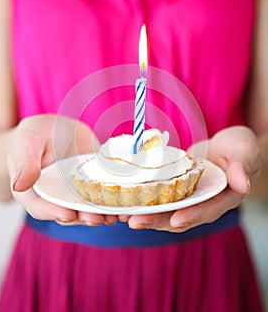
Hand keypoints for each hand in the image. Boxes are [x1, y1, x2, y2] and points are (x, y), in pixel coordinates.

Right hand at [7, 114, 116, 225]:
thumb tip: (20, 184)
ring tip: (115, 215)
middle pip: (69, 212)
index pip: (42, 208)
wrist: (56, 129)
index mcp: (35, 192)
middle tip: (97, 218)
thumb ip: (25, 162)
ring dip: (102, 213)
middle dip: (84, 217)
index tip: (68, 214)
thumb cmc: (36, 134)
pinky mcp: (95, 183)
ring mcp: (78, 192)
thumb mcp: (27, 141)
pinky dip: (115, 198)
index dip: (55, 213)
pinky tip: (127, 201)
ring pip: (89, 207)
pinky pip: (104, 192)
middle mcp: (58, 197)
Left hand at [120, 126, 260, 231]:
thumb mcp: (244, 151)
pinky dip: (144, 200)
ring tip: (123, 215)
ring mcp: (188, 198)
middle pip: (179, 216)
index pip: (207, 210)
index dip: (192, 216)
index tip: (174, 220)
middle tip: (134, 221)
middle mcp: (203, 203)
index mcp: (223, 198)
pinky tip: (125, 201)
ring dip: (145, 214)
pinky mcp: (176, 189)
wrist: (226, 146)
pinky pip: (159, 197)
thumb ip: (242, 167)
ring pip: (166, 210)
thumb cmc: (239, 148)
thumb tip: (243, 186)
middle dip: (157, 220)